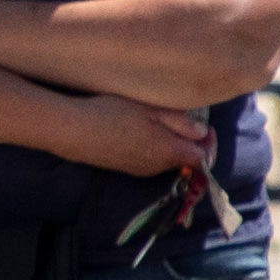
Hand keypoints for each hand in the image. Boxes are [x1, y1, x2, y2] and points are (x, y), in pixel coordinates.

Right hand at [63, 90, 216, 177]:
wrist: (72, 130)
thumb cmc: (113, 114)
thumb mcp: (151, 110)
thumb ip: (181, 121)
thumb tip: (201, 131)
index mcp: (170, 153)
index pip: (203, 157)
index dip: (208, 144)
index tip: (205, 128)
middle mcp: (157, 167)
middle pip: (183, 159)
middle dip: (187, 143)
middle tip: (182, 121)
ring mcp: (138, 170)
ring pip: (164, 159)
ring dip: (168, 145)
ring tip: (157, 123)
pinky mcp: (122, 167)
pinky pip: (147, 160)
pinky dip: (151, 148)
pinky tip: (136, 131)